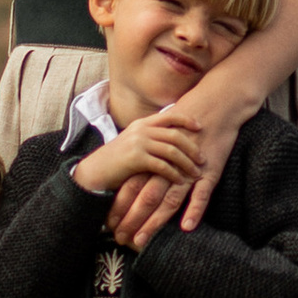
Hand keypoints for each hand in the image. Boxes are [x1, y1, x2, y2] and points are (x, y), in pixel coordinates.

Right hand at [74, 114, 199, 207]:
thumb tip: (172, 138)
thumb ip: (150, 137)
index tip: (200, 127)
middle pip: (175, 135)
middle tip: (202, 159)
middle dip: (192, 147)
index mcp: (142, 123)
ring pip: (172, 151)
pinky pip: (162, 166)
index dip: (187, 120)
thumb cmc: (116, 160)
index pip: (170, 115)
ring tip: (196, 173)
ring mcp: (138, 143)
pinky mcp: (135, 159)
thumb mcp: (134, 142)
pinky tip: (180, 181)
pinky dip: (174, 174)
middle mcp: (141, 130)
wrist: (95, 171)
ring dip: (187, 163)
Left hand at [124, 89, 251, 246]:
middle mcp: (167, 165)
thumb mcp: (162, 139)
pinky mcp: (209, 172)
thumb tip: (134, 173)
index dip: (120, 206)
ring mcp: (188, 170)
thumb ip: (150, 156)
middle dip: (131, 220)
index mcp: (153, 157)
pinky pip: (201, 194)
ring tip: (141, 241)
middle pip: (145, 197)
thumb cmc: (187, 123)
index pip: (131, 186)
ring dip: (153, 223)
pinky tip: (185, 227)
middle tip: (119, 240)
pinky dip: (193, 211)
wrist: (215, 105)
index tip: (110, 225)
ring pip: (168, 200)